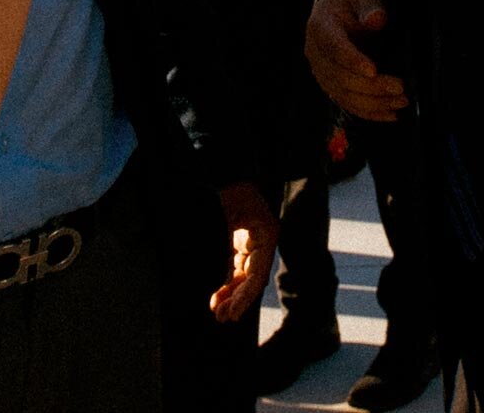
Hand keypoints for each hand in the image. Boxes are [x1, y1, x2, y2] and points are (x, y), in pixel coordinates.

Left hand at [208, 182, 278, 321]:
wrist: (218, 165)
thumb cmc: (222, 188)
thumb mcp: (221, 216)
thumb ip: (221, 248)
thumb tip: (218, 279)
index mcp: (265, 233)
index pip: (257, 274)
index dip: (245, 297)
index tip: (231, 313)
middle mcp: (261, 238)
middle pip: (252, 277)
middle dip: (237, 299)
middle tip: (222, 318)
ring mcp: (250, 239)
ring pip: (243, 274)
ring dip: (231, 293)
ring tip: (218, 311)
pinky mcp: (238, 239)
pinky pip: (235, 265)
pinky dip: (226, 281)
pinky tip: (217, 296)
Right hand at [307, 0, 406, 121]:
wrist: (339, 14)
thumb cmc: (352, 5)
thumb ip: (371, 7)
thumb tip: (376, 19)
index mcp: (320, 27)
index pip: (334, 47)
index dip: (352, 61)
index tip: (374, 70)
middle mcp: (316, 53)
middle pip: (340, 76)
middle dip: (372, 86)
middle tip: (399, 87)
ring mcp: (322, 72)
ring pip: (344, 95)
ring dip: (374, 102)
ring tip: (400, 101)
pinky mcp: (331, 86)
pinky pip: (348, 104)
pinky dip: (369, 112)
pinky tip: (389, 114)